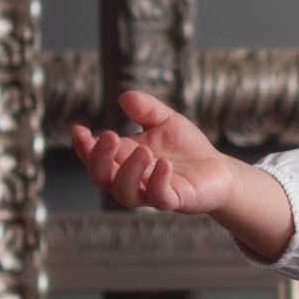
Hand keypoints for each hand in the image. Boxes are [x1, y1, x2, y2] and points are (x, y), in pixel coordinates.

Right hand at [69, 89, 239, 214]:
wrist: (219, 170)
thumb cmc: (187, 148)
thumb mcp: (166, 121)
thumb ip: (146, 109)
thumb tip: (125, 97)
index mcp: (124, 159)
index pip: (94, 157)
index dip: (83, 146)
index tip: (79, 129)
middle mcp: (133, 179)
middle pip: (101, 178)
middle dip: (99, 159)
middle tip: (110, 136)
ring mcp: (151, 192)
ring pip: (124, 193)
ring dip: (128, 171)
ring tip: (145, 151)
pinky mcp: (175, 201)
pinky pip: (159, 197)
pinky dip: (157, 181)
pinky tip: (164, 164)